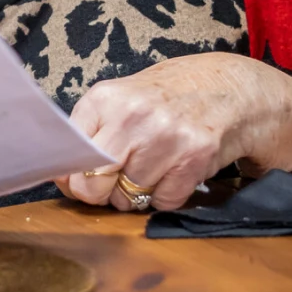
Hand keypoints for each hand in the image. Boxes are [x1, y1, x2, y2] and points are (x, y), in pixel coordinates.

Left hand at [54, 53, 291, 211]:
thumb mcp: (122, 101)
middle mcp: (133, 116)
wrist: (230, 88)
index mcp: (106, 98)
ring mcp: (166, 137)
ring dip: (137, 194)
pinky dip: (167, 196)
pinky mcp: (194, 158)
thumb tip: (61, 179)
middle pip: (93, 186)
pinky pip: (162, 203)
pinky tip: (176, 170)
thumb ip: (91, 134)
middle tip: (119, 178)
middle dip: (102, 192)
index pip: (70, 158)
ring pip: (127, 200)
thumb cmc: (167, 98)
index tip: (82, 176)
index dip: (74, 175)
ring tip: (154, 166)